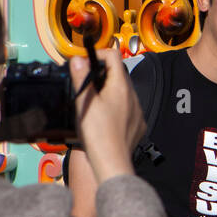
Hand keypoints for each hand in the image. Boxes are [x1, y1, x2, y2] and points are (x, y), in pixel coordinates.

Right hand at [69, 47, 144, 183]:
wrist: (112, 162)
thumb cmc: (98, 134)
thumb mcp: (84, 103)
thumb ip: (81, 79)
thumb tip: (78, 59)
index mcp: (121, 87)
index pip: (113, 56)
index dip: (97, 54)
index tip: (83, 62)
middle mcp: (133, 96)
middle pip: (118, 74)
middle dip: (100, 73)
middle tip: (83, 82)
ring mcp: (137, 111)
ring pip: (123, 92)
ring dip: (108, 90)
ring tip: (91, 101)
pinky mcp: (137, 124)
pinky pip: (127, 108)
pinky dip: (116, 106)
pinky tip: (103, 117)